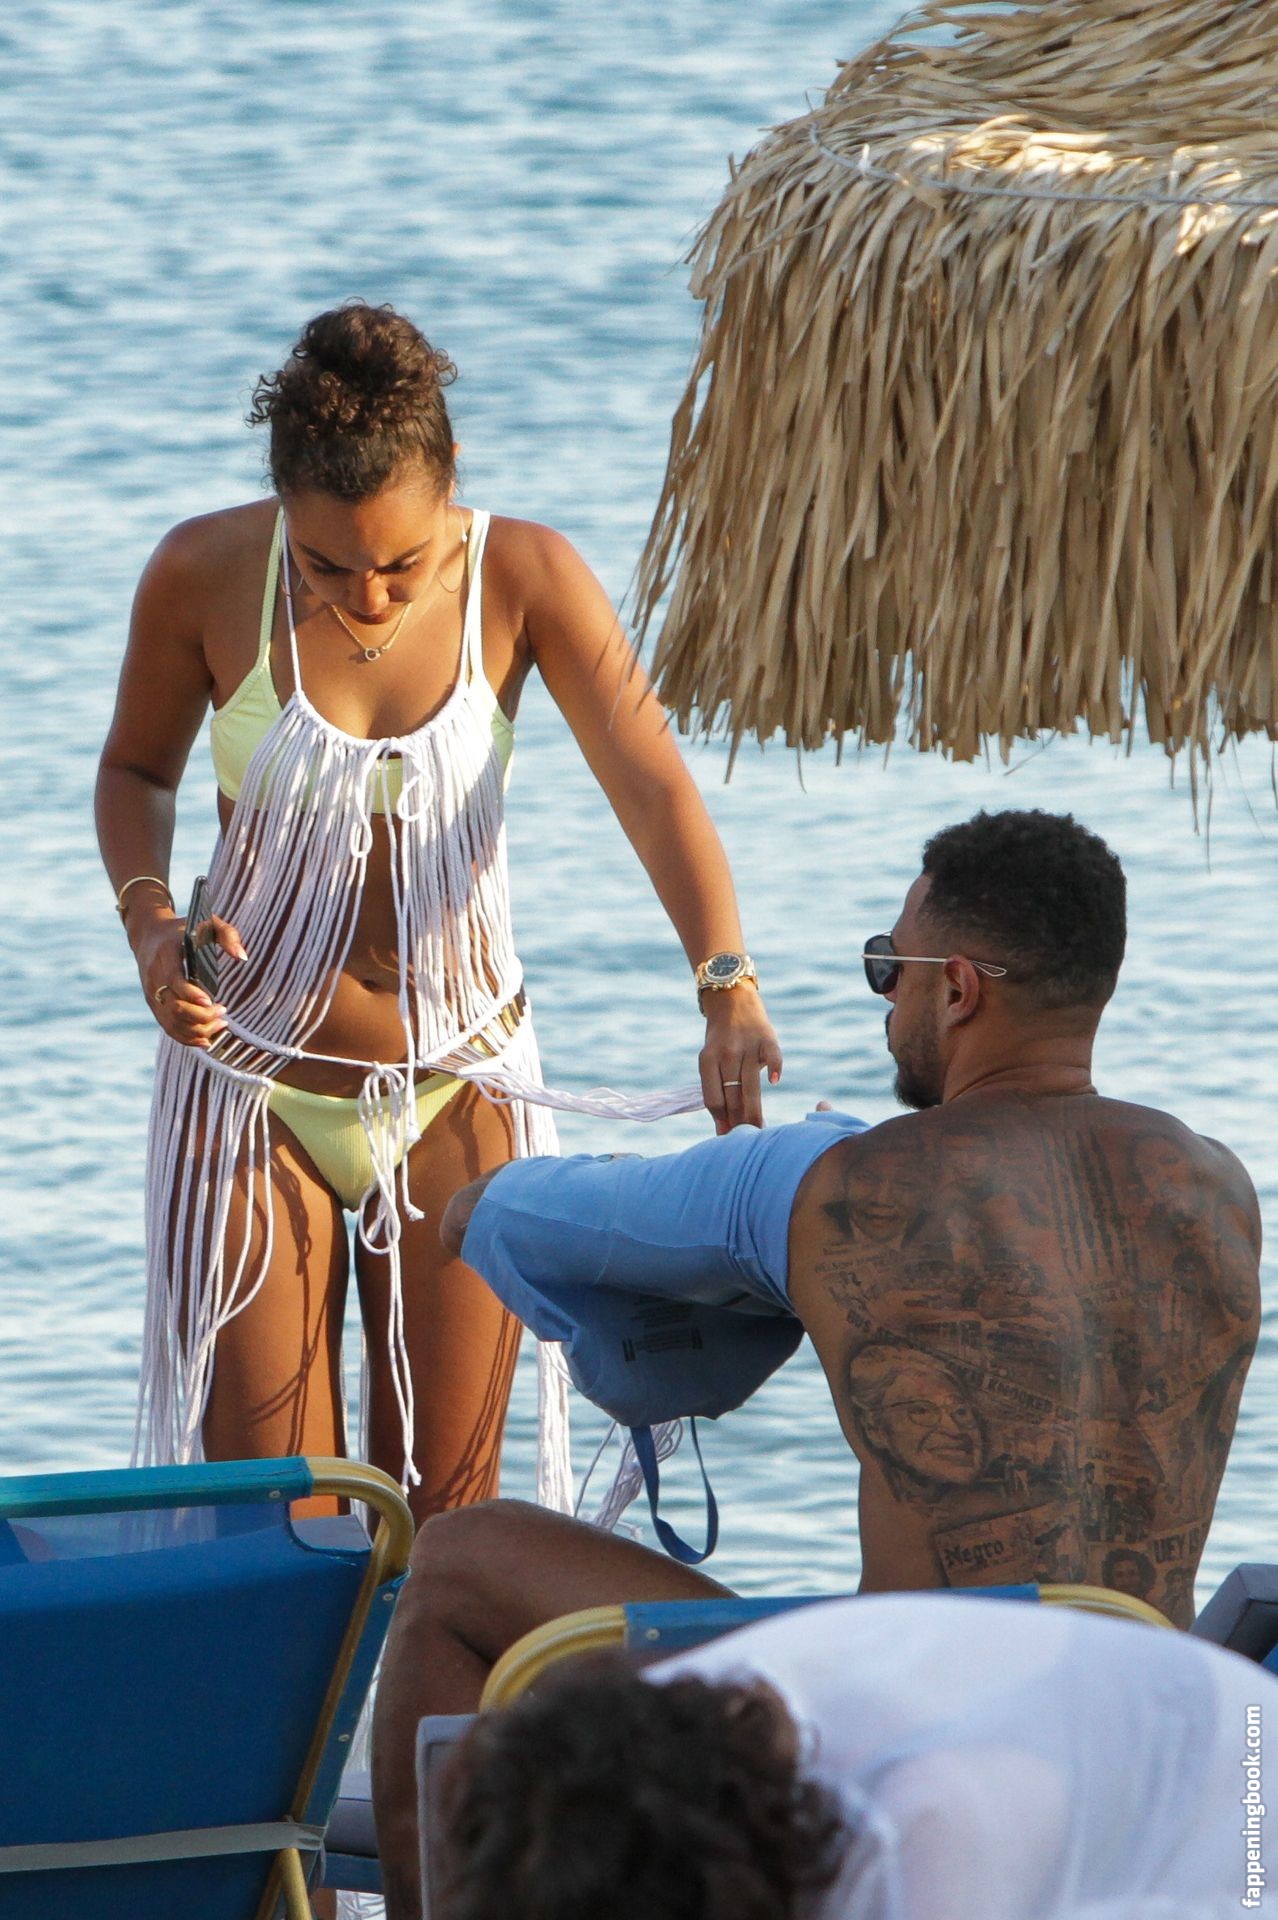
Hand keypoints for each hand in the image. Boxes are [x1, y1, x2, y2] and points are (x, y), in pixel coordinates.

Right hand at [132, 909, 245, 1050]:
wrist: (149, 936)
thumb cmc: (184, 929)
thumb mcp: (206, 922)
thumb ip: (228, 934)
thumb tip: (242, 957)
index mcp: (166, 956)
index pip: (175, 981)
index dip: (193, 994)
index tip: (212, 1000)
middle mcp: (154, 977)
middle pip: (175, 1007)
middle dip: (202, 1016)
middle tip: (223, 1010)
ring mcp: (152, 994)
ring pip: (172, 1022)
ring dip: (198, 1030)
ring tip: (221, 1023)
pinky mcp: (153, 1005)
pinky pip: (168, 1028)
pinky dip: (187, 1038)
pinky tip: (207, 1038)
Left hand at [699, 986, 782, 1133]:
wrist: (731, 998)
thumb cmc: (720, 1039)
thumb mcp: (710, 1059)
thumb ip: (716, 1088)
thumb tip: (723, 1128)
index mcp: (707, 1060)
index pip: (713, 1099)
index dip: (720, 1122)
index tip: (727, 1140)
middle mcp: (726, 1053)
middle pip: (732, 1096)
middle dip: (739, 1123)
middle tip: (746, 1144)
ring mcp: (747, 1045)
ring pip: (751, 1084)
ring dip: (755, 1110)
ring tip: (760, 1130)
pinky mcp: (767, 1037)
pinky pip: (772, 1056)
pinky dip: (774, 1068)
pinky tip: (774, 1083)